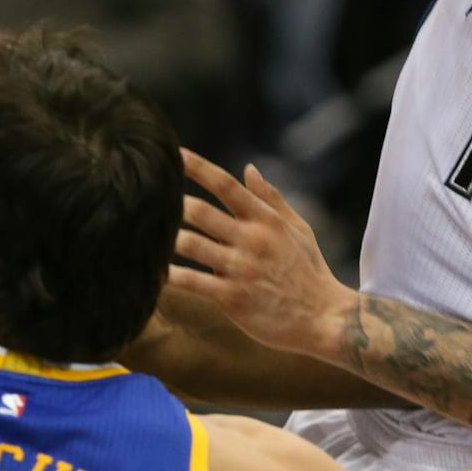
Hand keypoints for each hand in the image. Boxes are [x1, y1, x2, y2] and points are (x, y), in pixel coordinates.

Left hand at [169, 152, 349, 356]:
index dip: (197, 167)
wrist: (323, 317)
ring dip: (168, 238)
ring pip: (192, 245)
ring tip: (148, 233)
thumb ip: (271, 197)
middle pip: (201, 212)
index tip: (174, 153)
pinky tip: (154, 271)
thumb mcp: (298, 228)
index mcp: (265, 219)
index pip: (226, 185)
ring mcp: (241, 268)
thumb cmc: (309, 270)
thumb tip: (248, 168)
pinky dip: (171, 276)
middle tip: (150, 199)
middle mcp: (251, 239)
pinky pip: (193, 282)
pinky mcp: (232, 297)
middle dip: (173, 204)